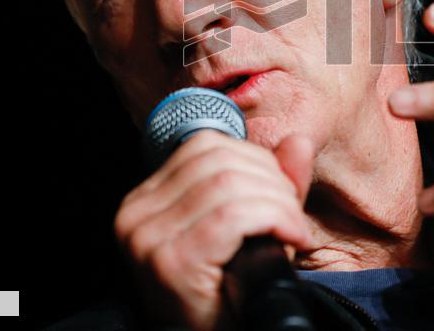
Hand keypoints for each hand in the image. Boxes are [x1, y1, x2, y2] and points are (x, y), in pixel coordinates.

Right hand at [114, 131, 315, 329]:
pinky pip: (234, 216)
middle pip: (220, 160)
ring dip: (279, 203)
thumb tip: (297, 140)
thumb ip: (274, 182)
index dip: (256, 159)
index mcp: (147, 198)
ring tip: (294, 231)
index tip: (282, 192)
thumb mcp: (253, 227)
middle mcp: (137, 212)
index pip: (205, 145)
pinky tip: (291, 239)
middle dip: (272, 181)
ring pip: (231, 183)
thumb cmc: (228, 292)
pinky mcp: (171, 260)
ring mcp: (148, 237)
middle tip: (293, 217)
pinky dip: (275, 220)